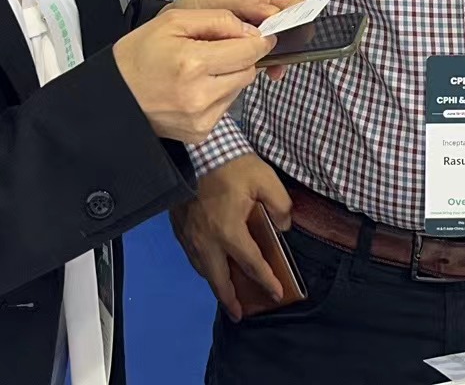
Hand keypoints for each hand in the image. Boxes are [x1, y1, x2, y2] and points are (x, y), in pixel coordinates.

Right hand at [115, 7, 272, 142]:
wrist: (112, 96)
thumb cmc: (138, 55)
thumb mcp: (172, 22)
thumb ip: (217, 20)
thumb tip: (250, 30)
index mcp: (193, 64)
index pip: (249, 52)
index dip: (257, 40)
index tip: (258, 35)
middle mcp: (200, 96)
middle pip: (248, 71)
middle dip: (240, 57)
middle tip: (217, 49)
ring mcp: (201, 119)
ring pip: (239, 89)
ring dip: (229, 76)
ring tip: (199, 69)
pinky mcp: (200, 133)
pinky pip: (225, 107)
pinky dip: (217, 94)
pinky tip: (194, 88)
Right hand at [170, 154, 292, 320]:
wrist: (192, 150)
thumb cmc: (229, 164)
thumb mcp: (265, 179)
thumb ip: (281, 205)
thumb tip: (284, 225)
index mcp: (229, 231)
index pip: (251, 264)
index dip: (266, 281)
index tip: (276, 294)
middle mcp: (206, 240)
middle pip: (218, 279)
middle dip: (231, 299)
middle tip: (240, 313)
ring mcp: (189, 236)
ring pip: (202, 269)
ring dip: (215, 284)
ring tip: (226, 294)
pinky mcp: (179, 228)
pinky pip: (193, 256)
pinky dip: (204, 267)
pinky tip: (210, 266)